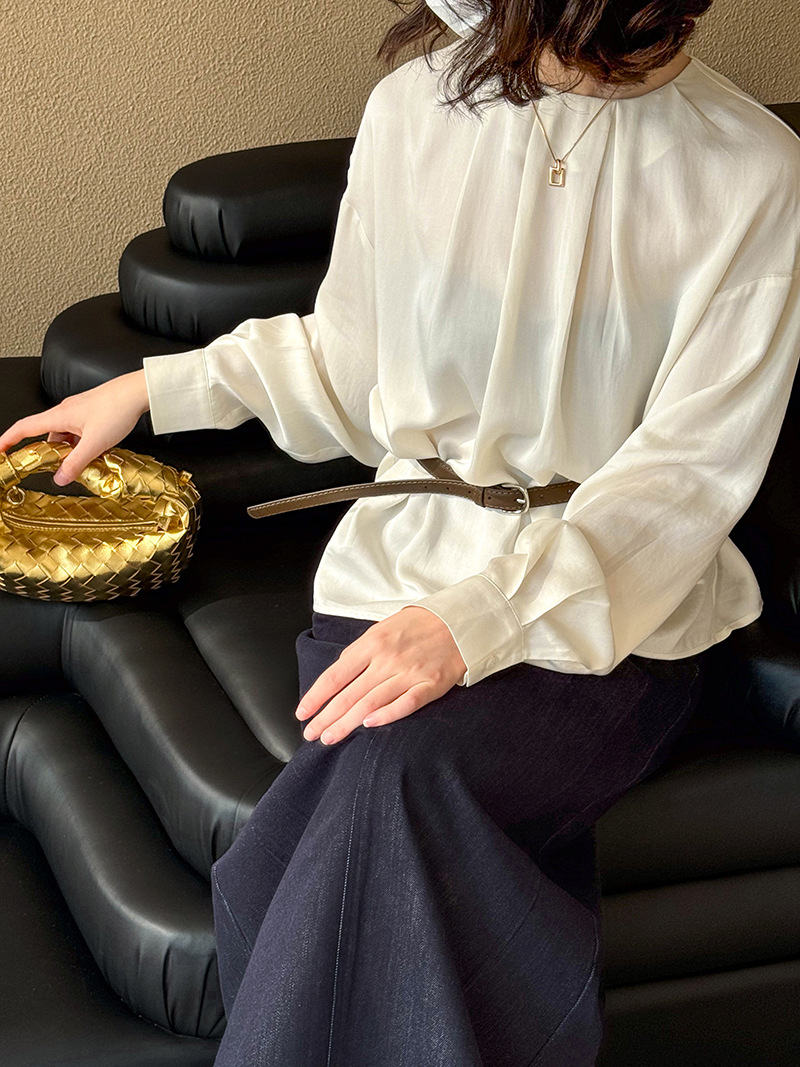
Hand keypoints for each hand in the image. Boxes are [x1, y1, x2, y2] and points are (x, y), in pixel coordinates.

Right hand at [0, 370, 149, 485]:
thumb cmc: (116, 410)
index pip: (24, 428)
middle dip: (51, 454)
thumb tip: (60, 478)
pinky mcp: (92, 412)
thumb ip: (76, 463)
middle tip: (61, 470)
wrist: (137, 392)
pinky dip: (83, 444)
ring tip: (87, 462)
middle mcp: (65, 411)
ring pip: (67, 436)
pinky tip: (97, 452)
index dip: (8, 440)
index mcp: (58, 416)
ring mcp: (79, 411)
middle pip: (48, 436)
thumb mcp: (94, 444)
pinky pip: (80, 432)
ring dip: (72, 451)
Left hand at [296, 606, 467, 744]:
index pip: (335, 675)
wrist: (461, 620)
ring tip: (329, 737)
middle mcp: (388, 659)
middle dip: (326, 717)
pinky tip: (370, 726)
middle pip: (349, 694)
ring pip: (371, 703)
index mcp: (372, 643)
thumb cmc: (419, 624)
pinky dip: (387, 715)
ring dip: (347, 723)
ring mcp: (410, 673)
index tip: (302, 713)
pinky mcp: (431, 684)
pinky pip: (406, 704)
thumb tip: (339, 675)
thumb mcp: (384, 627)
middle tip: (311, 734)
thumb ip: (362, 652)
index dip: (316, 697)